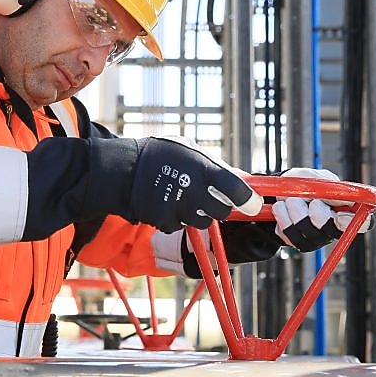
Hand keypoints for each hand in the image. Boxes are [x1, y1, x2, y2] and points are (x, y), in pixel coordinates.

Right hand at [130, 137, 260, 231]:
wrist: (123, 170)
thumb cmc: (160, 155)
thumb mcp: (191, 151)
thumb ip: (218, 167)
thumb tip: (245, 180)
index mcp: (203, 169)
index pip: (237, 190)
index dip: (249, 200)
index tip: (252, 204)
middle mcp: (193, 191)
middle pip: (223, 212)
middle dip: (221, 207)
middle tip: (209, 196)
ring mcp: (179, 209)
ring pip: (203, 221)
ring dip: (198, 213)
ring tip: (183, 196)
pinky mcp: (166, 222)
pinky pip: (182, 226)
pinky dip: (178, 218)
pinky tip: (167, 203)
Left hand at [270, 167, 372, 251]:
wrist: (278, 190)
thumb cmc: (303, 183)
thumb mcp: (315, 177)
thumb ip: (328, 185)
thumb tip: (341, 196)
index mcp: (345, 209)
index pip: (362, 223)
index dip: (352, 221)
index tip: (339, 215)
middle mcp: (333, 227)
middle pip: (333, 230)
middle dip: (319, 214)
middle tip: (310, 200)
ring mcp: (315, 236)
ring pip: (309, 232)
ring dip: (296, 210)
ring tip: (290, 198)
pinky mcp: (297, 241)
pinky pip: (289, 234)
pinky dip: (283, 216)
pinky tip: (281, 207)